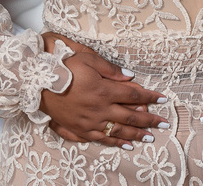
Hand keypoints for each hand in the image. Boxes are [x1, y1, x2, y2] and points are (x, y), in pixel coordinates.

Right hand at [40, 32, 167, 147]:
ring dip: (137, 135)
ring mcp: (90, 122)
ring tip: (151, 137)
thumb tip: (130, 77)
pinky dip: (116, 142)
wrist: (37, 82)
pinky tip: (127, 145)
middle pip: (131, 117)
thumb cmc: (63, 67)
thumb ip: (111, 69)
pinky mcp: (80, 129)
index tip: (163, 100)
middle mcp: (100, 109)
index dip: (150, 98)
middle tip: (165, 123)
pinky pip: (102, 138)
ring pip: (119, 131)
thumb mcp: (88, 58)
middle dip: (150, 120)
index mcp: (103, 90)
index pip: (133, 96)